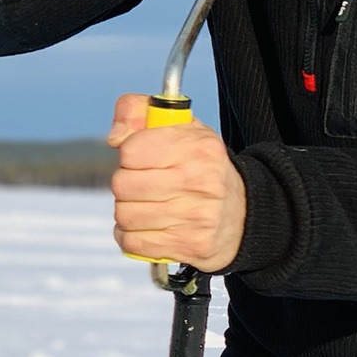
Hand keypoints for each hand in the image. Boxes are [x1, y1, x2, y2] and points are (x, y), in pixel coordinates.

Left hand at [107, 95, 246, 270]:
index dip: (128, 156)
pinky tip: (147, 227)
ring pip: (125, 216)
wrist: (241, 213)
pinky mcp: (190, 245)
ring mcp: (196, 216)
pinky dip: (131, 236)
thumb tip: (115, 138)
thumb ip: (137, 112)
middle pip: (122, 185)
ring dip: (128, 212)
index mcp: (197, 146)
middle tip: (142, 185)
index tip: (142, 159)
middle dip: (125, 185)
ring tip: (146, 206)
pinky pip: (134, 242)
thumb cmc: (202, 168)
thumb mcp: (180, 127)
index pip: (130, 151)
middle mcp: (200, 180)